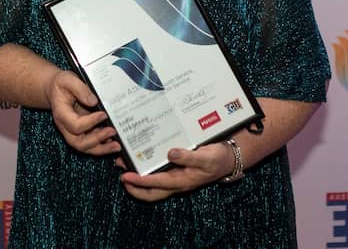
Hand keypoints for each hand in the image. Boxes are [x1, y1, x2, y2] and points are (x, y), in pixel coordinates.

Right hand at [45, 70, 120, 155]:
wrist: (56, 90)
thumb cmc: (61, 85)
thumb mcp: (68, 79)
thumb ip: (80, 88)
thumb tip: (94, 101)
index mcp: (61, 114)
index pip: (75, 125)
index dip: (90, 122)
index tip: (104, 114)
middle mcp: (66, 127)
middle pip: (78, 143)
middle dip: (97, 140)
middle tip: (112, 132)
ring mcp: (73, 132)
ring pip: (85, 148)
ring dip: (102, 149)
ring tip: (117, 145)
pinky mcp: (82, 132)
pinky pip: (91, 145)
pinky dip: (103, 146)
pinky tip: (114, 142)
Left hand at [116, 142, 233, 201]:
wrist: (228, 160)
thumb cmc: (217, 158)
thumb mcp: (205, 156)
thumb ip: (188, 156)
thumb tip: (170, 153)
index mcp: (182, 181)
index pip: (156, 183)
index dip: (139, 181)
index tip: (125, 176)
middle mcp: (176, 183)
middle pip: (151, 193)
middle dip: (133, 188)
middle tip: (120, 175)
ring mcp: (176, 179)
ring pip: (153, 186)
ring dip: (137, 180)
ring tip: (124, 165)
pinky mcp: (177, 173)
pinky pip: (158, 177)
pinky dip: (147, 172)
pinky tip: (142, 161)